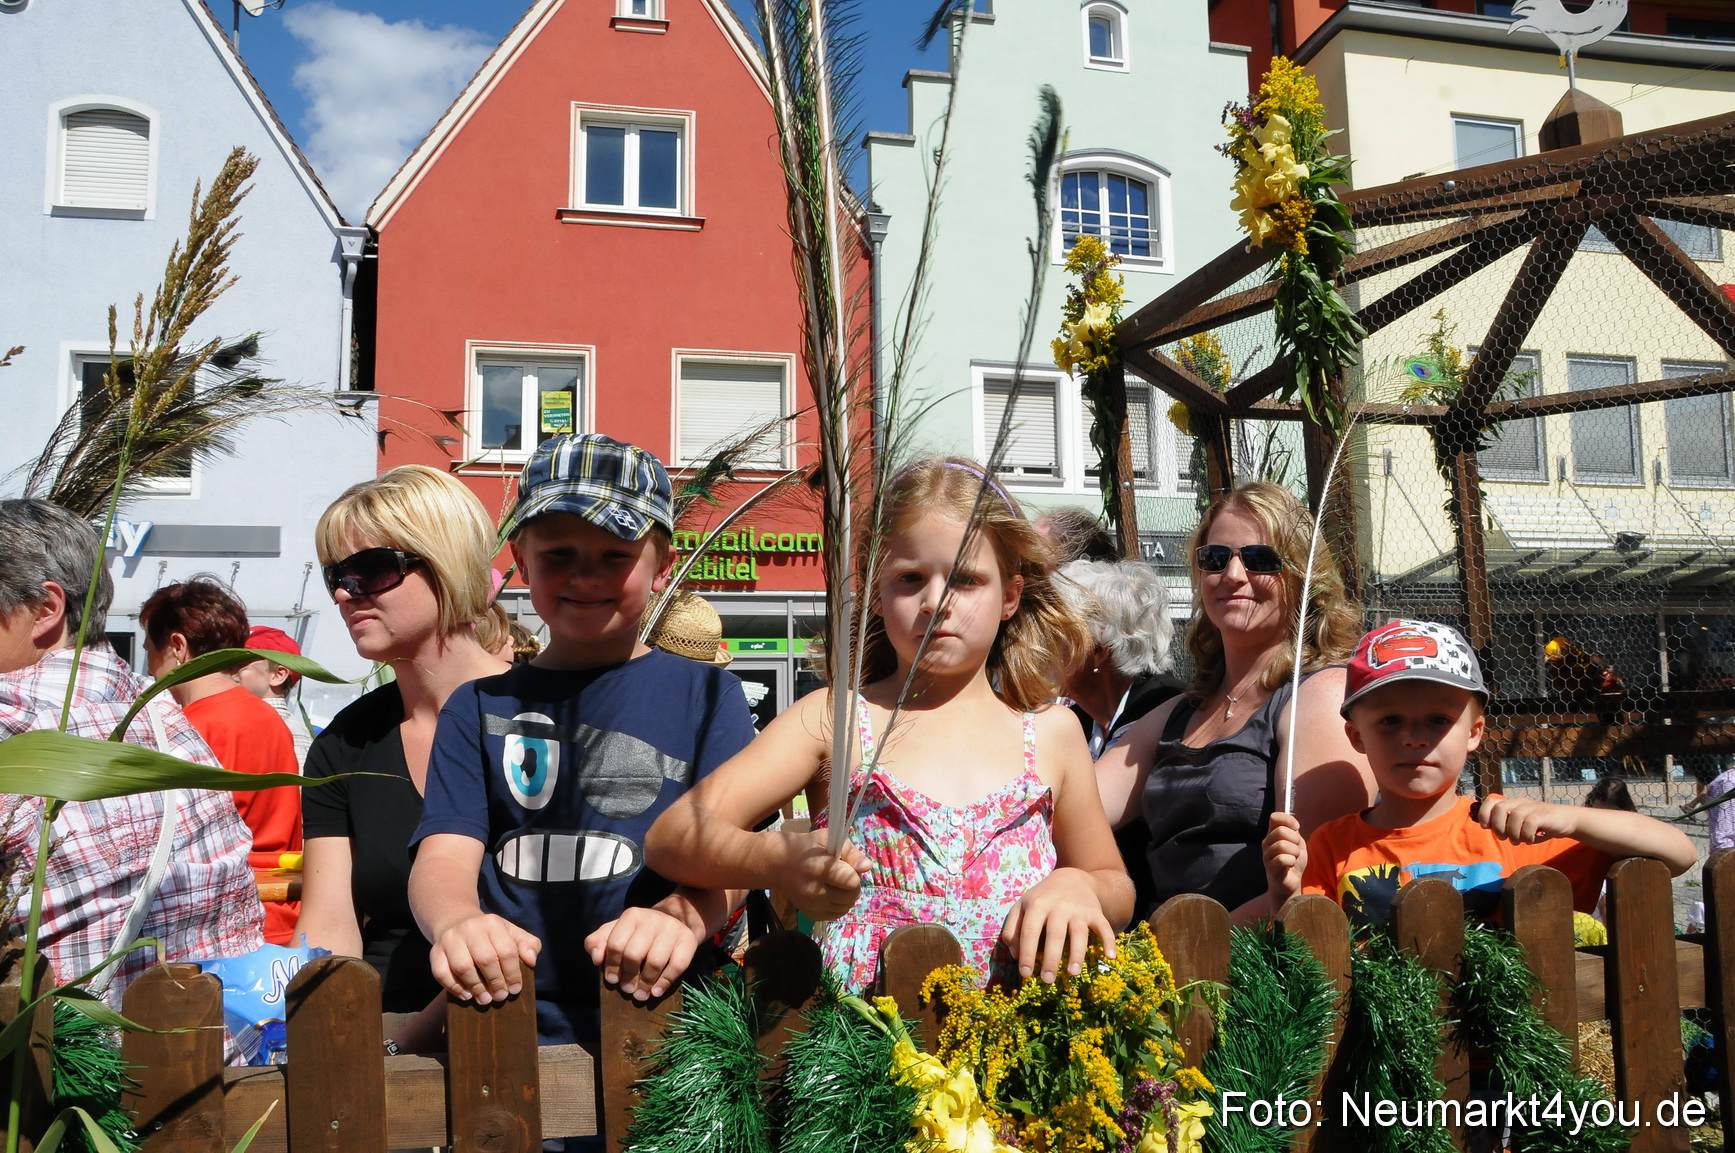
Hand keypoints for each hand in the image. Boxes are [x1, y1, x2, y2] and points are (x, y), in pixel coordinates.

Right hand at [429, 913, 540, 1004]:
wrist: (456, 921)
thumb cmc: (490, 934)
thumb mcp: (511, 933)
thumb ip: (528, 944)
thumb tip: (531, 960)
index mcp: (492, 923)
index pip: (506, 950)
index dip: (513, 973)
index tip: (515, 989)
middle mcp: (470, 928)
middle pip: (485, 959)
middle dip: (495, 981)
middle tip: (500, 996)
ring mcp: (450, 939)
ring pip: (463, 967)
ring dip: (476, 987)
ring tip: (485, 999)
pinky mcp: (435, 952)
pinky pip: (441, 973)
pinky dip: (454, 987)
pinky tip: (467, 995)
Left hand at [585, 907, 700, 1001]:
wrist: (673, 921)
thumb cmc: (637, 933)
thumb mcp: (614, 932)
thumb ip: (597, 942)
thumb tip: (596, 958)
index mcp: (632, 915)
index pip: (616, 943)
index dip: (611, 965)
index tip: (612, 980)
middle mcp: (652, 918)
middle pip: (634, 954)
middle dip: (628, 976)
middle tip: (627, 990)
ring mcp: (672, 928)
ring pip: (655, 962)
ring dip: (645, 983)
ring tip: (640, 995)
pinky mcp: (688, 940)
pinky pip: (677, 966)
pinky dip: (665, 982)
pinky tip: (656, 992)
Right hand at [776, 828, 870, 920]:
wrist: (779, 865)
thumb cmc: (808, 848)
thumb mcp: (828, 839)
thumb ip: (850, 852)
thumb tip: (867, 867)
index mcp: (819, 869)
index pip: (851, 881)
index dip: (854, 872)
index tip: (845, 865)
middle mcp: (814, 891)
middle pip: (851, 896)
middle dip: (852, 885)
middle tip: (842, 874)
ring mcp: (812, 906)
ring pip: (846, 907)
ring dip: (846, 896)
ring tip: (835, 883)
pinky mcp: (811, 915)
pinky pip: (837, 914)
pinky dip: (838, 905)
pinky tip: (830, 893)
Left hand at [1001, 867, 1116, 982]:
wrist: (1071, 878)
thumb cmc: (1042, 898)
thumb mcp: (1022, 906)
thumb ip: (1012, 928)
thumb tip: (1014, 955)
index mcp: (1037, 905)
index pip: (1030, 931)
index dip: (1026, 953)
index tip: (1026, 974)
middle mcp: (1059, 907)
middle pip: (1055, 934)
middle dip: (1051, 958)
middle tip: (1047, 980)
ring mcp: (1079, 910)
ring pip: (1079, 933)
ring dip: (1077, 953)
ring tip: (1073, 973)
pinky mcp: (1095, 912)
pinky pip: (1104, 927)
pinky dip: (1108, 941)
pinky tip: (1109, 957)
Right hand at [1263, 812, 1305, 905]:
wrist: (1291, 883)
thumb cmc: (1293, 862)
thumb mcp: (1297, 843)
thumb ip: (1294, 832)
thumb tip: (1293, 824)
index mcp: (1272, 834)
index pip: (1274, 817)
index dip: (1288, 820)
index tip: (1296, 828)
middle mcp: (1266, 843)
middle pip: (1280, 830)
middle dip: (1295, 839)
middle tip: (1296, 849)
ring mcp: (1267, 855)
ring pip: (1282, 845)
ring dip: (1295, 852)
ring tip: (1294, 858)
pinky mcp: (1271, 868)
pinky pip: (1283, 859)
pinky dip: (1292, 861)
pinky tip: (1290, 865)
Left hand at [1475, 794, 1571, 844]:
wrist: (1566, 820)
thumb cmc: (1540, 825)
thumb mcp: (1520, 825)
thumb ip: (1505, 825)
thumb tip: (1489, 828)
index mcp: (1512, 804)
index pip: (1492, 801)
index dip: (1484, 814)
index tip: (1486, 827)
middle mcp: (1520, 803)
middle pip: (1500, 808)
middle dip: (1498, 826)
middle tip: (1504, 838)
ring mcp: (1532, 807)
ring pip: (1515, 816)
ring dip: (1513, 833)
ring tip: (1518, 841)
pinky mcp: (1544, 815)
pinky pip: (1530, 823)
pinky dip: (1526, 835)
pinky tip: (1529, 840)